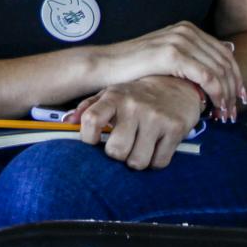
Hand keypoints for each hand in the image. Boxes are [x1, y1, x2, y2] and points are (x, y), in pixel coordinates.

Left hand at [75, 76, 204, 170]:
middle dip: (118, 154)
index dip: (87, 138)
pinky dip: (156, 161)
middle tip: (123, 146)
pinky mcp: (175, 129)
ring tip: (140, 146)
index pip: (91, 120)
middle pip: (116, 150)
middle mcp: (135, 106)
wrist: (178, 84)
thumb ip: (88, 107)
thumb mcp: (112, 93)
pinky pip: (159, 162)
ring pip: (137, 161)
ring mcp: (156, 118)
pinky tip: (156, 147)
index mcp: (115, 96)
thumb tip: (68, 122)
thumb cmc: (138, 94)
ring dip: (137, 160)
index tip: (94, 142)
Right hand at [90, 22, 245, 118]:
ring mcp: (180, 40)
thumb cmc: (133, 68)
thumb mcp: (164, 58)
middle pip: (226, 61)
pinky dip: (215, 94)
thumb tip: (213, 73)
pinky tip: (213, 107)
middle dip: (234, 88)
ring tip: (225, 114)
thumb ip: (188, 60)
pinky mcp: (173, 54)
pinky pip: (207, 76)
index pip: (224, 52)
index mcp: (186, 29)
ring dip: (226, 95)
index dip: (236, 76)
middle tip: (234, 110)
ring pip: (219, 70)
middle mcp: (186, 30)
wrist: (106, 66)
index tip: (238, 97)